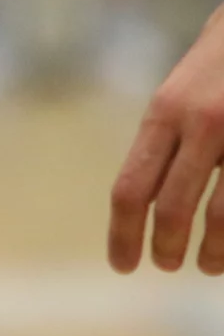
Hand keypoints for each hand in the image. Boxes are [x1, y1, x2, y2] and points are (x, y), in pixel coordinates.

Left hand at [110, 3, 223, 273]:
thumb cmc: (217, 68)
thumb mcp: (178, 95)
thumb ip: (164, 143)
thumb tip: (143, 203)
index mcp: (164, 112)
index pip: (131, 188)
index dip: (123, 233)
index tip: (122, 265)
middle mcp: (200, 123)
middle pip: (172, 208)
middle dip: (166, 246)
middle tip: (165, 265)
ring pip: (222, 216)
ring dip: (213, 252)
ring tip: (208, 266)